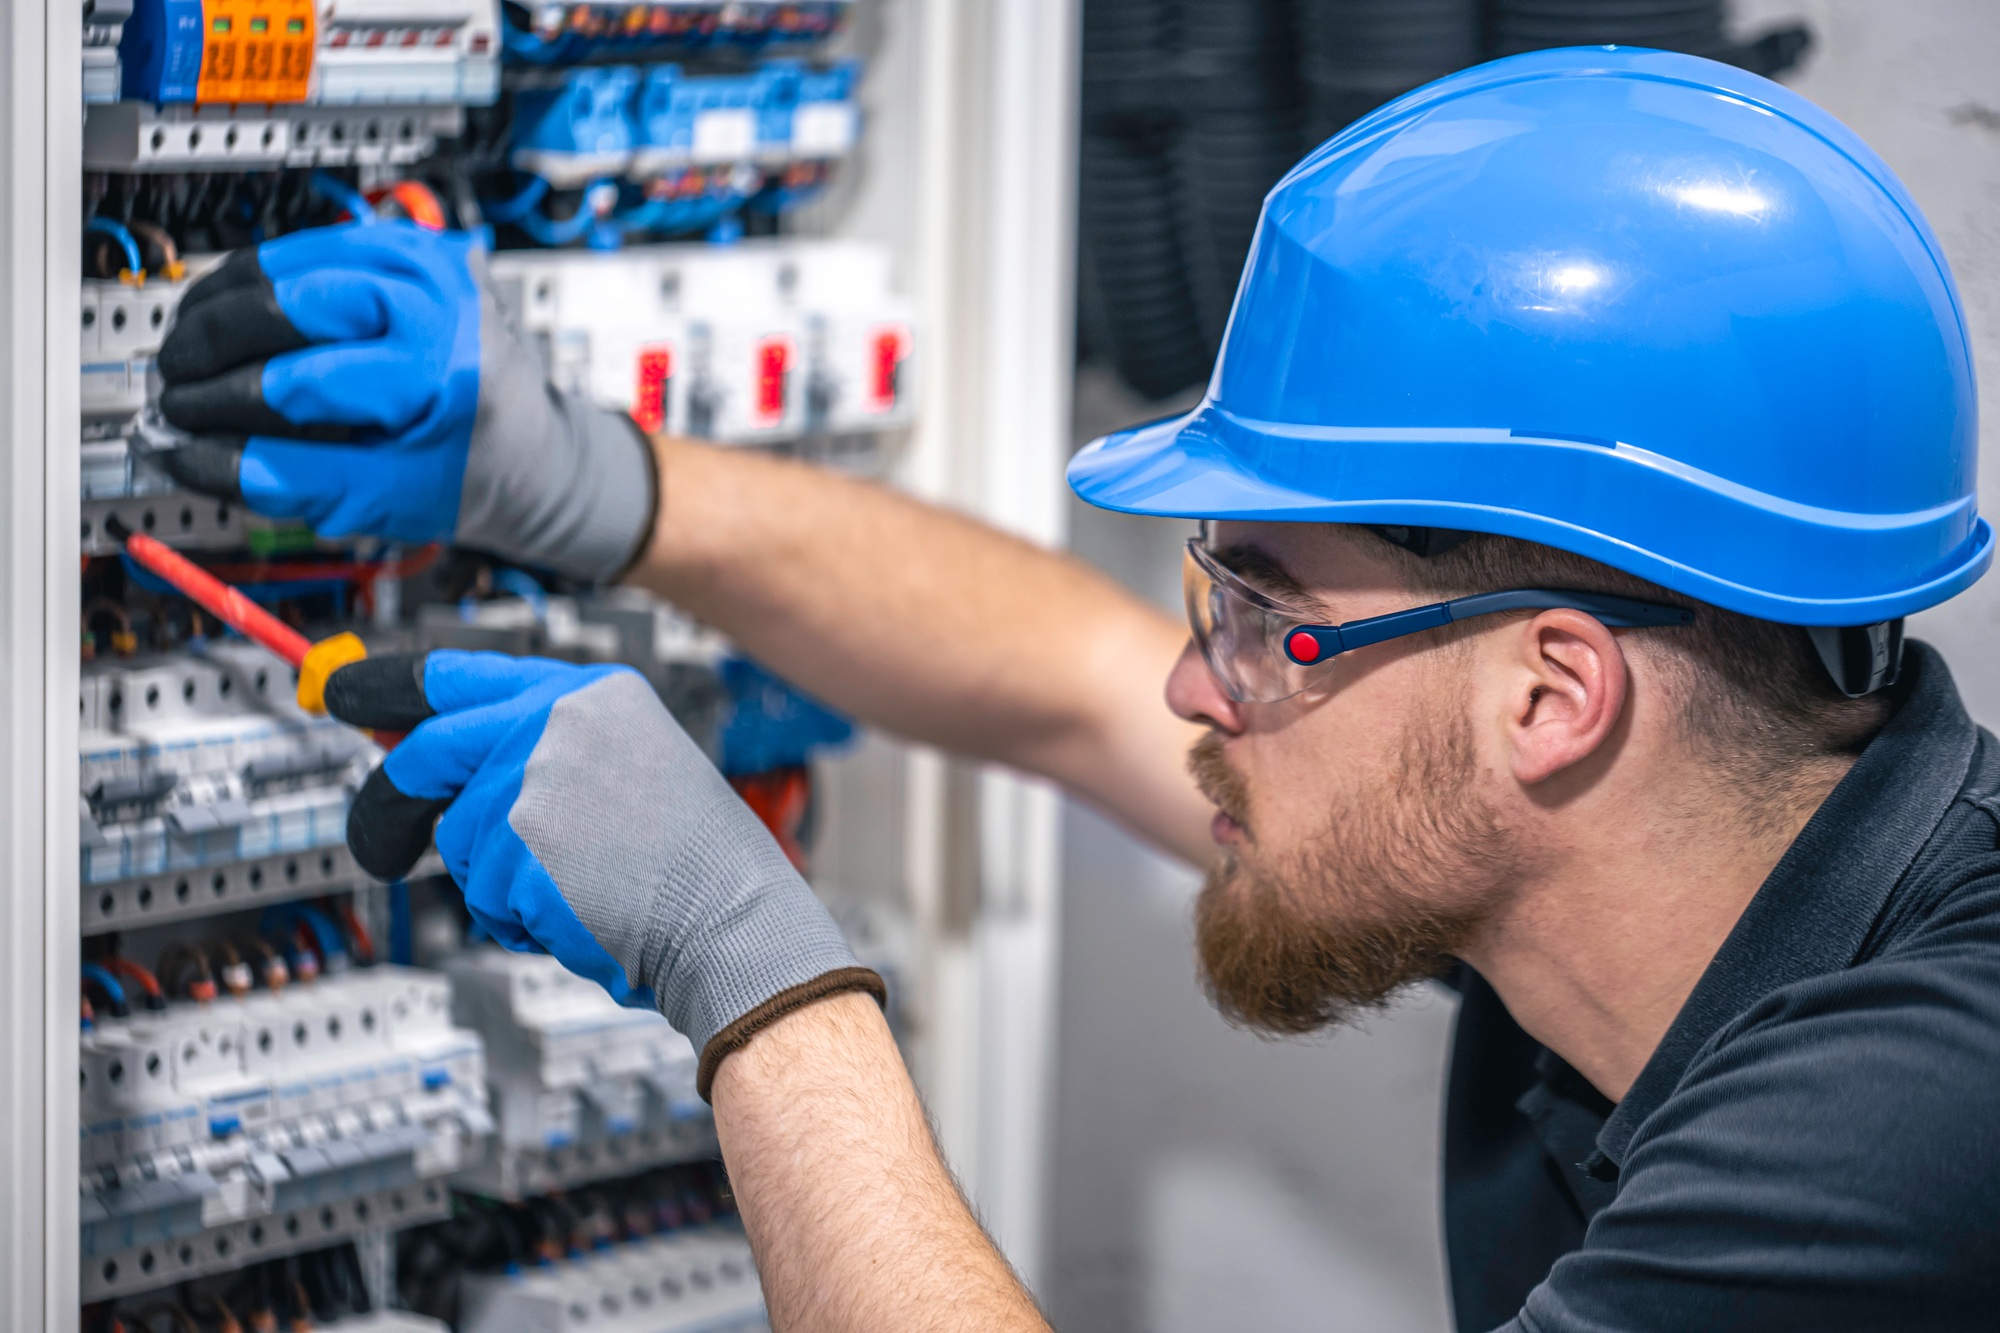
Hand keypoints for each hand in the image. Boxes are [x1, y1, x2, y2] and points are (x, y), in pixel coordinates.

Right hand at [156, 223, 655, 582]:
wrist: (535, 450)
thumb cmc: (478, 475)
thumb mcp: (397, 500)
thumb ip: (302, 486)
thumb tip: (206, 461)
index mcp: (448, 368)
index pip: (311, 381)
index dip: (233, 409)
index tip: (184, 434)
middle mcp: (442, 300)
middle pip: (293, 301)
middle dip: (217, 346)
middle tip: (176, 388)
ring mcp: (428, 262)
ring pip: (291, 261)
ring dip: (224, 306)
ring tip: (188, 354)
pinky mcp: (410, 248)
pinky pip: (309, 248)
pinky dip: (256, 281)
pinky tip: (225, 317)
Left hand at [324, 649, 881, 1093]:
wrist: (733, 921)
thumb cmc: (694, 864)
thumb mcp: (628, 767)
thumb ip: (543, 750)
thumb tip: (443, 764)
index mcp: (590, 692)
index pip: (458, 673)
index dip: (385, 685)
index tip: (341, 694)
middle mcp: (557, 719)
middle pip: (428, 750)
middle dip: (392, 806)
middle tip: (377, 841)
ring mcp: (534, 776)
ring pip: (458, 838)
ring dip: (495, 879)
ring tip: (573, 887)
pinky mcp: (516, 842)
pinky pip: (480, 892)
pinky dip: (515, 917)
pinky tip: (576, 911)